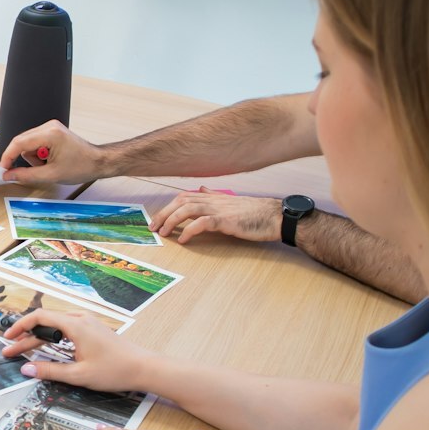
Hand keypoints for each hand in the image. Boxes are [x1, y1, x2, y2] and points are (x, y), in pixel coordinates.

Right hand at [0, 120, 106, 184]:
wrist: (98, 162)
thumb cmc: (82, 166)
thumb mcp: (51, 175)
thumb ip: (26, 175)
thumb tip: (9, 175)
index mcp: (50, 134)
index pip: (19, 143)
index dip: (8, 156)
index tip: (3, 168)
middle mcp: (49, 126)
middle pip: (22, 142)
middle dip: (24, 158)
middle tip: (29, 171)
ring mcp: (51, 127)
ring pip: (28, 143)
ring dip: (33, 157)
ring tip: (47, 165)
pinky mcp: (53, 131)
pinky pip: (35, 142)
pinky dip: (38, 154)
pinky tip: (49, 160)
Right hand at [0, 310, 151, 392]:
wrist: (143, 367)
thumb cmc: (115, 370)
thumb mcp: (78, 375)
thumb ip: (50, 371)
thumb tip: (26, 369)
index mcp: (75, 325)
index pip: (39, 317)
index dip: (20, 326)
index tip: (8, 339)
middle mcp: (80, 319)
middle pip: (45, 322)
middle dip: (25, 336)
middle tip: (10, 351)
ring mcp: (87, 323)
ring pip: (54, 326)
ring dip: (38, 338)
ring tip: (24, 351)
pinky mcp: (92, 330)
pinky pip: (65, 329)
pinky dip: (52, 338)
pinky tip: (46, 349)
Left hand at [154, 188, 281, 243]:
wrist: (275, 216)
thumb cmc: (255, 212)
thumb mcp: (231, 201)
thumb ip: (214, 196)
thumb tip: (201, 190)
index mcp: (213, 197)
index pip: (183, 197)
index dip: (168, 207)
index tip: (157, 219)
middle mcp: (213, 200)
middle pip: (180, 201)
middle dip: (163, 214)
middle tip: (153, 228)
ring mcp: (219, 209)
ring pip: (187, 209)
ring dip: (171, 221)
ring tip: (163, 233)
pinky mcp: (226, 220)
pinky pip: (202, 223)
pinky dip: (189, 230)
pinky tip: (183, 239)